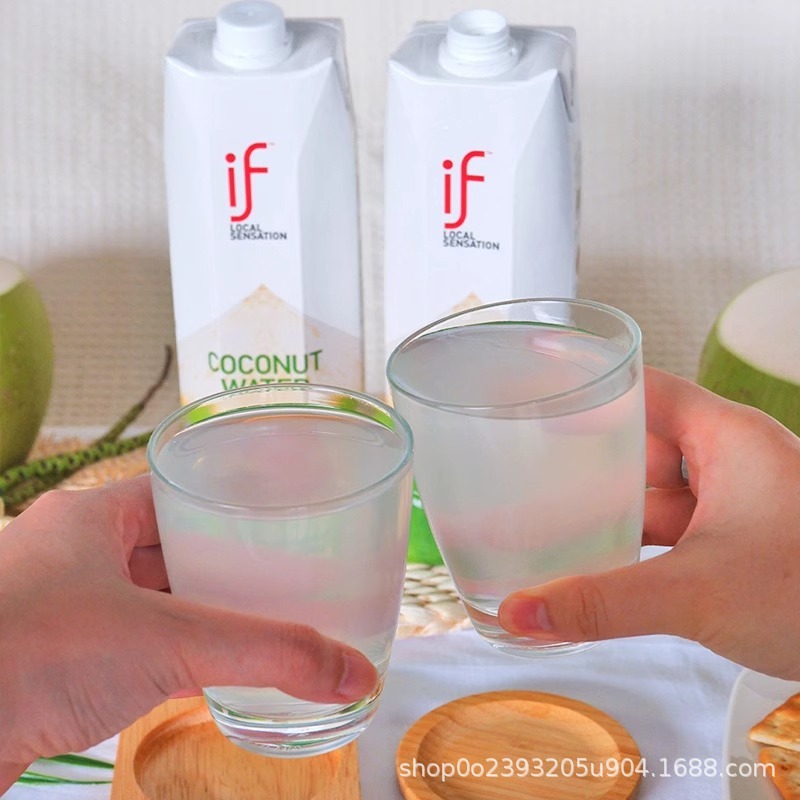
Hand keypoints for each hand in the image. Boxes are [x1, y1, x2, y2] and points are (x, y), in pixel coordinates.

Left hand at [0, 477, 376, 790]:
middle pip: (165, 545)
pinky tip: (196, 672)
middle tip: (277, 576)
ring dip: (190, 611)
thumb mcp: (165, 641)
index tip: (276, 519)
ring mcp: (52, 606)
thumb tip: (352, 672)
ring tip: (249, 621)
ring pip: (142, 597)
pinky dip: (161, 653)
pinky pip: (120, 643)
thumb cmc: (25, 656)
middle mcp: (69, 554)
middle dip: (218, 562)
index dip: (229, 500)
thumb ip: (266, 654)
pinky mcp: (45, 659)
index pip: (177, 490)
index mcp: (90, 517)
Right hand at [499, 366, 799, 678]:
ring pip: (654, 489)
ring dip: (608, 505)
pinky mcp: (737, 541)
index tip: (535, 392)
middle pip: (639, 439)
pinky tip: (599, 560)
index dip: (587, 385)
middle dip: (584, 455)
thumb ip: (603, 603)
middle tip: (523, 465)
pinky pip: (672, 527)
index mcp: (727, 437)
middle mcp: (731, 460)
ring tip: (545, 515)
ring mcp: (736, 502)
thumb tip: (522, 613)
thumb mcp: (697, 593)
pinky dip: (635, 541)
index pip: (640, 387)